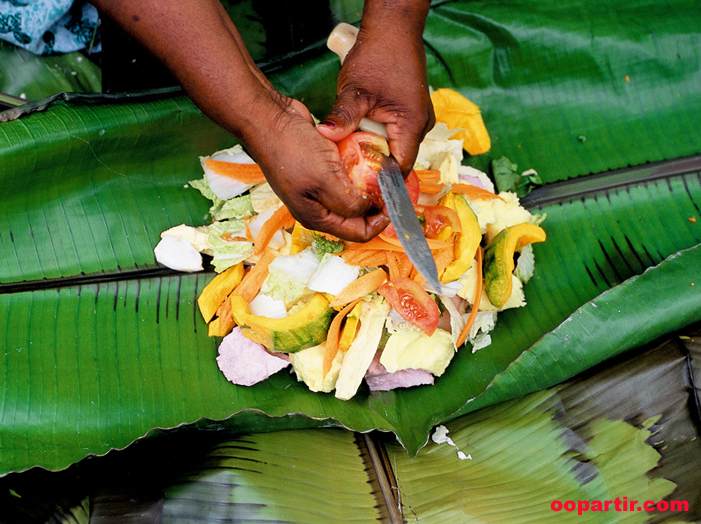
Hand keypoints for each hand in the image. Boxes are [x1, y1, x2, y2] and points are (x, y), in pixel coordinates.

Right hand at [240, 92, 389, 241]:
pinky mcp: (321, 169)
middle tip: (392, 186)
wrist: (269, 119)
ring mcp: (319, 189)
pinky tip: (368, 157)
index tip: (394, 202)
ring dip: (369, 186)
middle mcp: (319, 208)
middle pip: (357, 217)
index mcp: (317, 218)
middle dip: (377, 205)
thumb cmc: (292, 151)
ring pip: (353, 196)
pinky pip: (346, 177)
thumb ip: (349, 202)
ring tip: (383, 171)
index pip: (358, 234)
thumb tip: (369, 209)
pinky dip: (358, 170)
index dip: (380, 222)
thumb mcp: (325, 179)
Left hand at [317, 0, 434, 175]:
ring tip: (353, 153)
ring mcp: (418, 118)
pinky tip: (362, 133)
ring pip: (397, 146)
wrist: (393, 28)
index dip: (380, 181)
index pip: (400, 168)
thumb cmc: (377, 55)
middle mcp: (421, 125)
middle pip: (399, 160)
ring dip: (376, 149)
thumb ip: (342, 117)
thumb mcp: (355, 90)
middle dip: (375, 167)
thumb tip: (324, 136)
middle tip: (350, 173)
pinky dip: (380, 136)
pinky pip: (396, 133)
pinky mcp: (411, 111)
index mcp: (412, 125)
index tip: (359, 187)